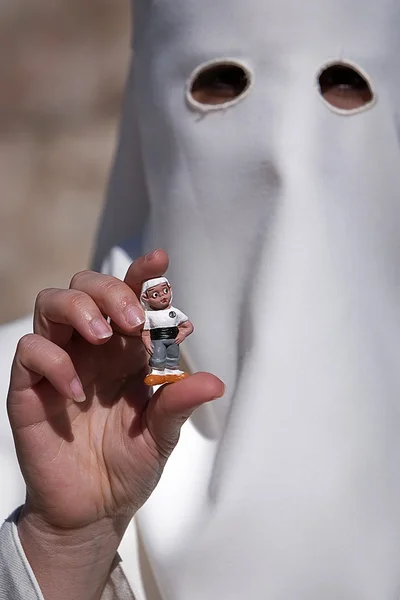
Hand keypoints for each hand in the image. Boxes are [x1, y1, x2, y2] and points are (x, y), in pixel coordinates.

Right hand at [7, 249, 223, 597]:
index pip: (129, 298)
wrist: (94, 509)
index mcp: (125, 350)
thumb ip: (179, 404)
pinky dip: (53, 360)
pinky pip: (31, 352)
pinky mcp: (30, 389)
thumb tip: (214, 382)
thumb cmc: (129, 464)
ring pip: (52, 303)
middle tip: (135, 321)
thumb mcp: (162, 434)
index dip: (142, 276)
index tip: (160, 261)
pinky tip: (78, 392)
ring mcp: (58, 364)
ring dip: (78, 308)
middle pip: (86, 285)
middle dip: (111, 291)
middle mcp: (91, 348)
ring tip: (102, 335)